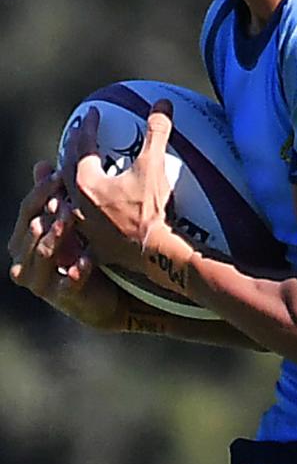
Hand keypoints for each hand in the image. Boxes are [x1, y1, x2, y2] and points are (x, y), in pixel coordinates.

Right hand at [8, 161, 124, 329]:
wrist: (107, 294)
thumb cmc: (83, 254)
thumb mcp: (70, 224)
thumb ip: (53, 198)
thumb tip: (41, 165)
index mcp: (23, 240)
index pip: (27, 210)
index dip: (42, 192)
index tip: (60, 175)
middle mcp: (23, 261)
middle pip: (32, 229)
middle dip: (48, 211)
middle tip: (66, 197)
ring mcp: (39, 282)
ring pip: (43, 254)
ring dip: (57, 235)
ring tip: (70, 219)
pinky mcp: (61, 298)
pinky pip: (66, 283)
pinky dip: (75, 271)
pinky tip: (85, 260)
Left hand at [63, 99, 173, 273]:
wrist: (151, 251)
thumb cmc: (149, 209)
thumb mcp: (153, 165)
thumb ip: (156, 132)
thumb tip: (162, 105)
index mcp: (86, 181)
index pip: (82, 146)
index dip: (89, 126)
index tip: (92, 113)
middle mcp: (77, 202)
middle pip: (68, 168)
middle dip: (74, 148)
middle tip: (80, 134)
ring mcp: (82, 224)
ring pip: (69, 194)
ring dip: (72, 178)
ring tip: (77, 168)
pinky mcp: (91, 240)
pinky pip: (80, 218)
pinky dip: (81, 206)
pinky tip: (87, 206)